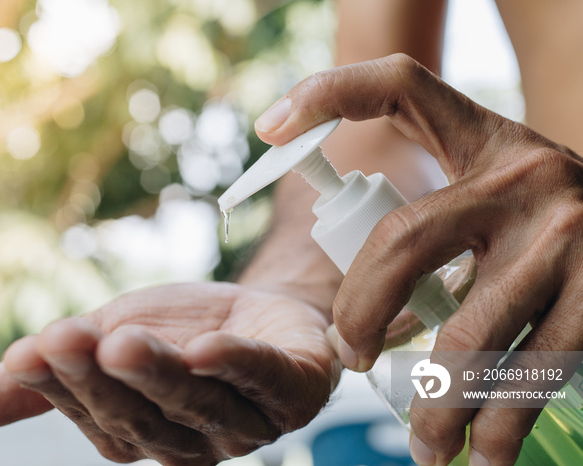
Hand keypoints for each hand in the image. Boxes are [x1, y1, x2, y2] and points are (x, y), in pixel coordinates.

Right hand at [0, 282, 339, 464]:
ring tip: (121, 340)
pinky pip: (266, 379)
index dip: (62, 388)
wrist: (256, 308)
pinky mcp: (295, 388)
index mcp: (146, 434)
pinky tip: (207, 347)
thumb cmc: (178, 332)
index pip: (98, 420)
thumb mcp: (104, 344)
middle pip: (145, 416)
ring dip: (160, 372)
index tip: (26, 352)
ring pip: (200, 401)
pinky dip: (237, 364)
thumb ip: (46, 382)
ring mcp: (250, 420)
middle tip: (66, 340)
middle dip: (103, 380)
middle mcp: (197, 440)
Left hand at [255, 54, 582, 464]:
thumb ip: (427, 209)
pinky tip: (484, 452)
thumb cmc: (538, 211)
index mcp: (485, 140)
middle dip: (362, 312)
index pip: (398, 87)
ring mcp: (570, 235)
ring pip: (469, 334)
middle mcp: (526, 177)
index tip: (269, 127)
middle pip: (403, 242)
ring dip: (436, 404)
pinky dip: (502, 421)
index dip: (327, 91)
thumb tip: (346, 287)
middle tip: (353, 363)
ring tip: (424, 447)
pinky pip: (534, 371)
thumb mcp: (491, 180)